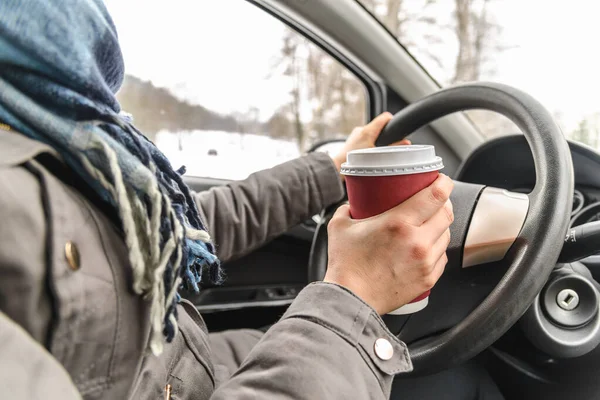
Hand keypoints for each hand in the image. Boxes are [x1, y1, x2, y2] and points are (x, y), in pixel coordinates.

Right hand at [324, 174, 453, 314]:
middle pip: (446, 213)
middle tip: (433, 200)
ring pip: (446, 235)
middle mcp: (417, 241)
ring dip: (440, 226)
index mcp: (398, 223)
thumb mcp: (340, 226)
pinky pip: (442, 256)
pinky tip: (424, 246)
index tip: (440, 180)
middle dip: (443, 203)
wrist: (351, 299)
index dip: (443, 183)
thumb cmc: (346, 265)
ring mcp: (425, 261)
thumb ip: (347, 208)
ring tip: (427, 224)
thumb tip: (352, 203)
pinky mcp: (428, 278)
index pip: (435, 195)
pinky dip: (436, 248)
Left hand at [331, 112, 409, 174]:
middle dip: (385, 134)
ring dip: (376, 139)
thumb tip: (406, 142)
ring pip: (371, 132)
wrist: (338, 168)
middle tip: (388, 144)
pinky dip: (369, 143)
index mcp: (368, 131)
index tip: (397, 128)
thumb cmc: (355, 164)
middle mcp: (361, 130)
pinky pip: (364, 137)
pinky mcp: (352, 139)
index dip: (393, 121)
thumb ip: (393, 148)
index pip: (385, 117)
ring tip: (377, 151)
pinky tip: (369, 153)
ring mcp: (355, 134)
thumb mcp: (378, 156)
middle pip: (379, 126)